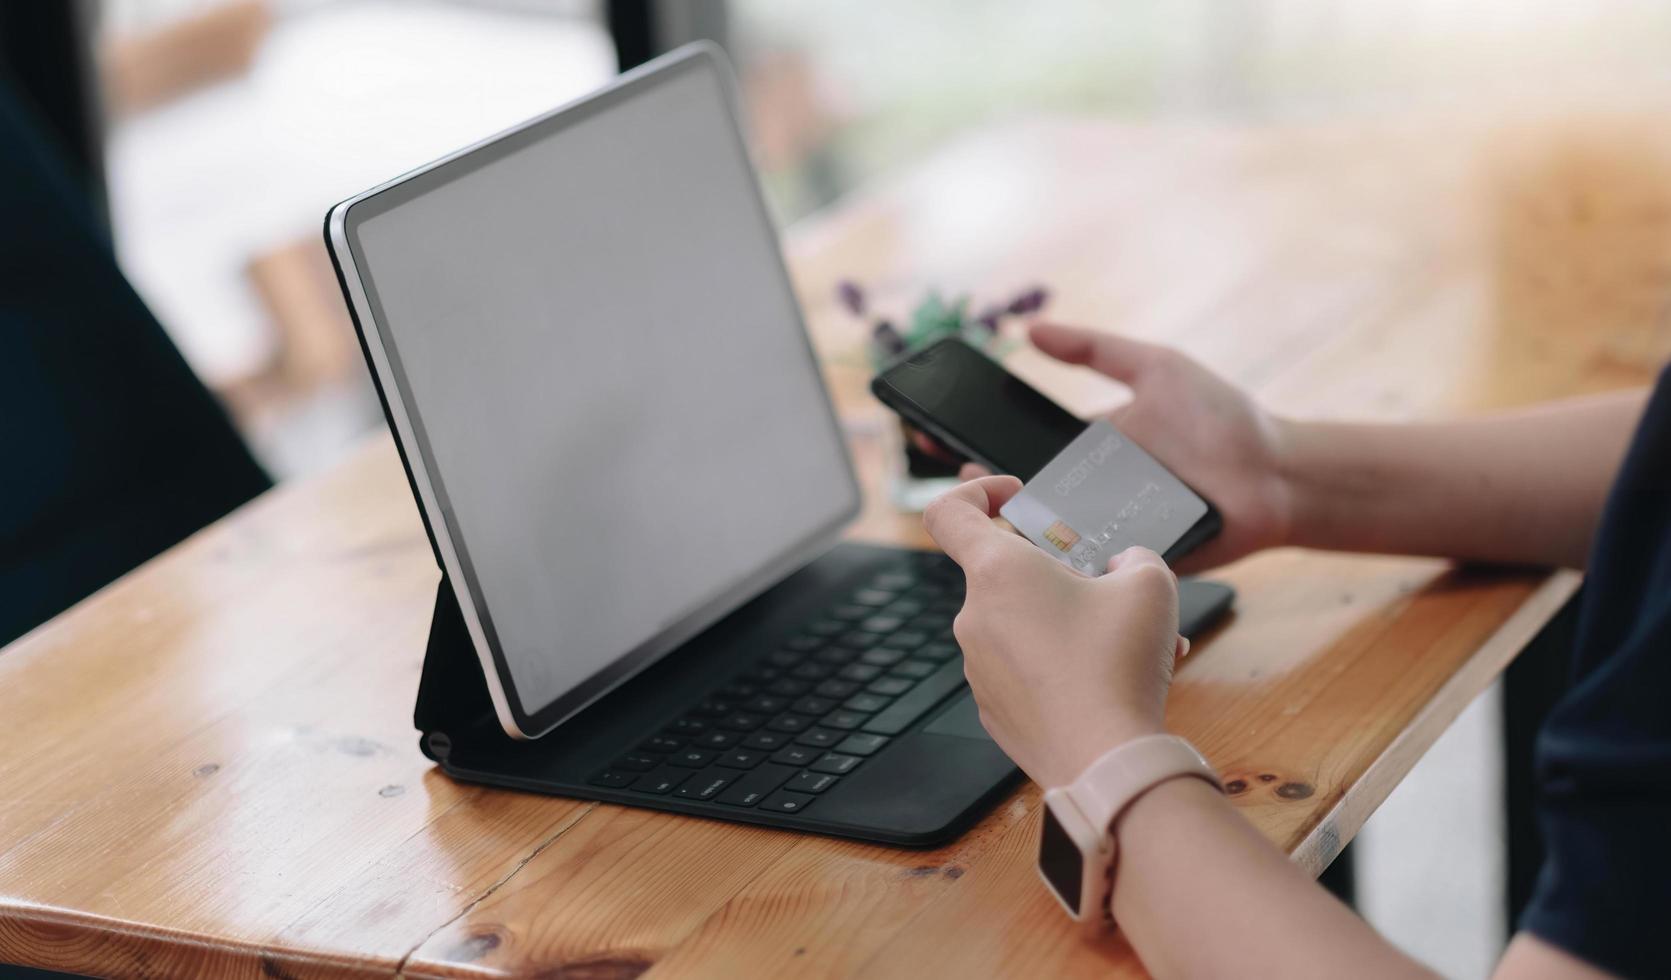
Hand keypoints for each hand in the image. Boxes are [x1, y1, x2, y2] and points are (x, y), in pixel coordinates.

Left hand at [923, 475, 1187, 788]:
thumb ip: (1134, 558)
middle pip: (1006, 575)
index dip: (976, 491)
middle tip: (1107, 591)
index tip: (1013, 497)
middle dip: (1059, 576)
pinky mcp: (994, 708)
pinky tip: (1110, 681)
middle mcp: (974, 618)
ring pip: (1024, 626)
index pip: (948, 512)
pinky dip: (1060, 666)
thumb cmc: (1118, 665)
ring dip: (1070, 624)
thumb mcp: (1150, 584)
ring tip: (1130, 644)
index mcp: (997, 573)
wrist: (1106, 760)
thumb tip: (1125, 567)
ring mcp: (978, 667)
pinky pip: (1025, 670)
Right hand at [964, 322, 1292, 572]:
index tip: (940, 433)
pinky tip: (1040, 557)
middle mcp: (1093, 492)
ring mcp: (1110, 531)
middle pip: (1026, 497)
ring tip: (995, 518)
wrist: (1279, 476)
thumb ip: (1096, 349)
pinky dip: (1065, 565)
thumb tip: (1029, 330)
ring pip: (1051, 538)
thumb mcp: (1157, 368)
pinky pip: (1090, 568)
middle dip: (988, 491)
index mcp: (1091, 448)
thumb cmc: (1223, 419)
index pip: (1023, 448)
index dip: (982, 443)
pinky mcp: (1131, 565)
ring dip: (1022, 532)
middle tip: (965, 480)